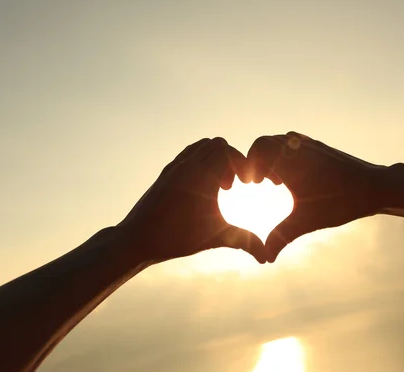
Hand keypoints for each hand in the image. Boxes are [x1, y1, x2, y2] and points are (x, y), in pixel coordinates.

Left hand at [119, 137, 265, 263]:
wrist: (136, 239)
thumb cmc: (175, 238)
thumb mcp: (215, 237)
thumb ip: (244, 242)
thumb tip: (267, 258)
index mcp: (201, 176)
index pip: (227, 151)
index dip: (242, 164)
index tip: (246, 184)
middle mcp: (186, 166)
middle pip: (216, 144)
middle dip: (230, 160)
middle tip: (232, 186)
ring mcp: (174, 167)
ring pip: (201, 146)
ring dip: (215, 158)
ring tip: (218, 185)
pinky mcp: (166, 172)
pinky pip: (188, 153)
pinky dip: (201, 161)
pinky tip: (202, 187)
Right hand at [245, 131, 384, 261]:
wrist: (375, 187)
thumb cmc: (341, 203)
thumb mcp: (307, 221)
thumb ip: (281, 236)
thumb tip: (266, 260)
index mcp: (292, 160)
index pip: (259, 148)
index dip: (249, 165)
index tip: (252, 185)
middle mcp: (299, 147)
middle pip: (265, 141)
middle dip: (257, 161)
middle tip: (259, 183)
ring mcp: (311, 145)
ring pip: (280, 141)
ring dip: (272, 157)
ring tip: (277, 182)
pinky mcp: (320, 148)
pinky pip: (294, 143)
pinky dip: (286, 155)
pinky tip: (294, 178)